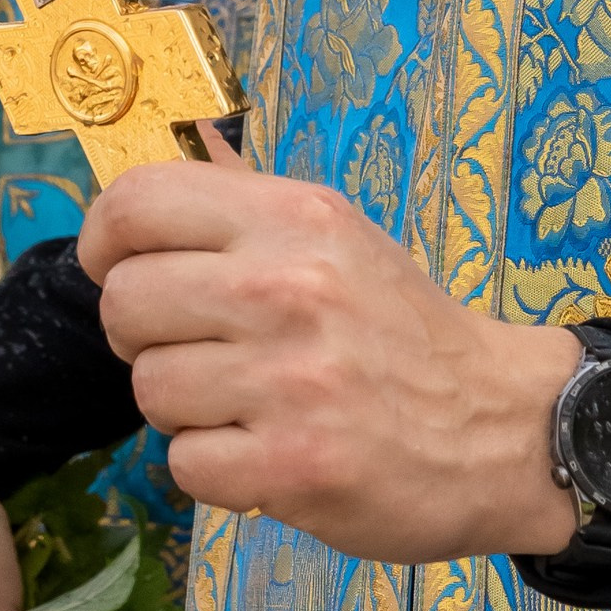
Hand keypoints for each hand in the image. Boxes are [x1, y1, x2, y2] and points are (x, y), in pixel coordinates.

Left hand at [80, 156, 574, 563]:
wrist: (505, 426)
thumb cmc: (405, 333)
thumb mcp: (339, 238)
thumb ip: (250, 199)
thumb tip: (183, 140)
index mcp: (295, 220)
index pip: (137, 203)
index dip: (105, 242)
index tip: (120, 270)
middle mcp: (287, 289)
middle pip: (125, 304)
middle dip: (144, 337)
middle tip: (198, 350)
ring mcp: (289, 381)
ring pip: (151, 390)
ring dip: (186, 409)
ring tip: (249, 405)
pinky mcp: (292, 467)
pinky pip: (187, 465)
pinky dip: (218, 470)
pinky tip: (268, 452)